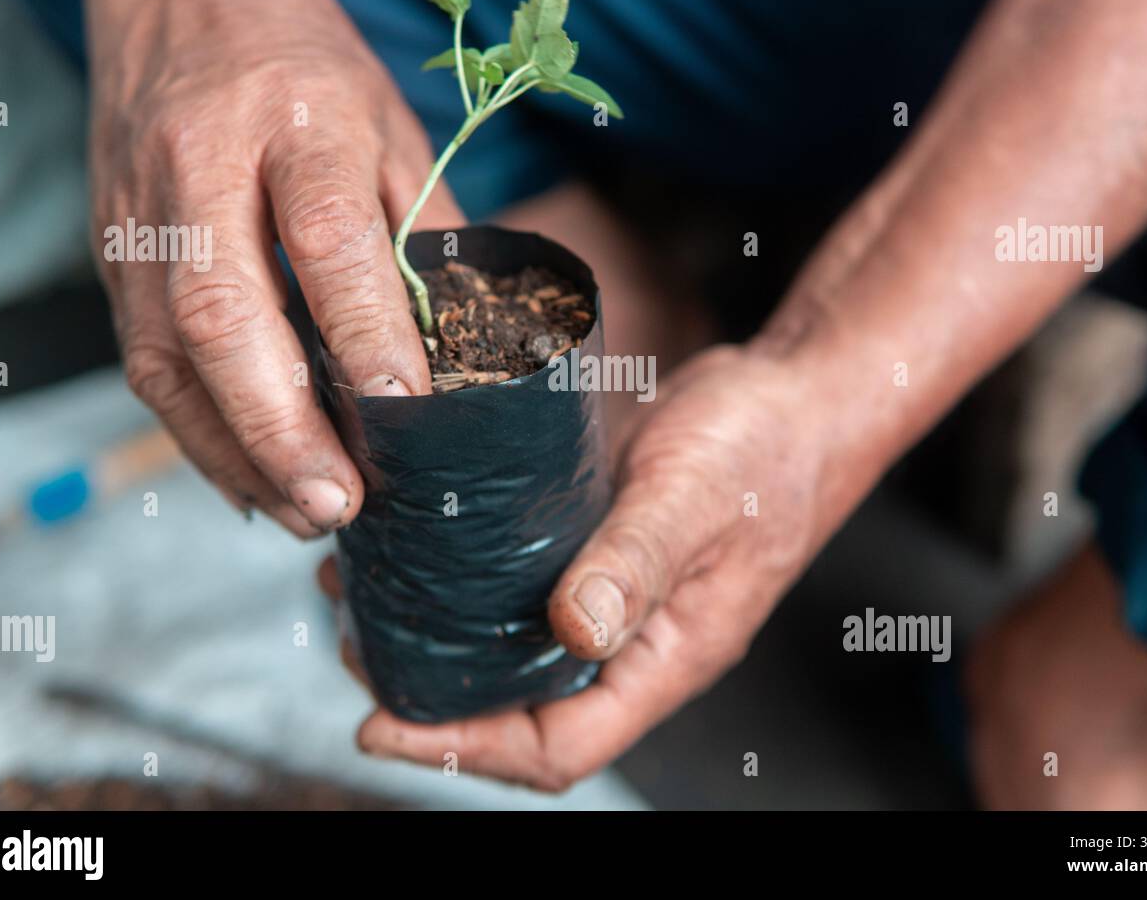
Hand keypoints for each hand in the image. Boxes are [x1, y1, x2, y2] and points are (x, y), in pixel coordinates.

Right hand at [83, 0, 463, 535]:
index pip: (326, 237)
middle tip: (341, 501)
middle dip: (280, 425)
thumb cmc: (312, 74)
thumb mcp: (392, 131)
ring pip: (166, 354)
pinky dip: (197, 436)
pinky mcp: (112, 253)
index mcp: (293, 121)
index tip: (409, 413)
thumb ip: (423, 236)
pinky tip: (252, 483)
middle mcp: (200, 166)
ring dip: (236, 451)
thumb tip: (463, 353)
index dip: (366, 332)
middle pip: (223, 312)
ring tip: (305, 511)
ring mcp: (141, 214)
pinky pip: (142, 362)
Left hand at [323, 342, 880, 789]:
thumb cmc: (765, 449)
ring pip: (512, 652)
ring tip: (362, 600)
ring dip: (437, 642)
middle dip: (435, 703)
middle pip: (521, 712)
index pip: (559, 746)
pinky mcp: (591, 548)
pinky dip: (461, 582)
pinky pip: (519, 587)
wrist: (790, 396)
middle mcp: (630, 642)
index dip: (466, 750)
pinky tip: (416, 547)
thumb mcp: (694, 499)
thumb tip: (571, 630)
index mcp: (665, 657)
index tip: (380, 724)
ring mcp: (610, 597)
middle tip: (356, 653)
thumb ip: (636, 563)